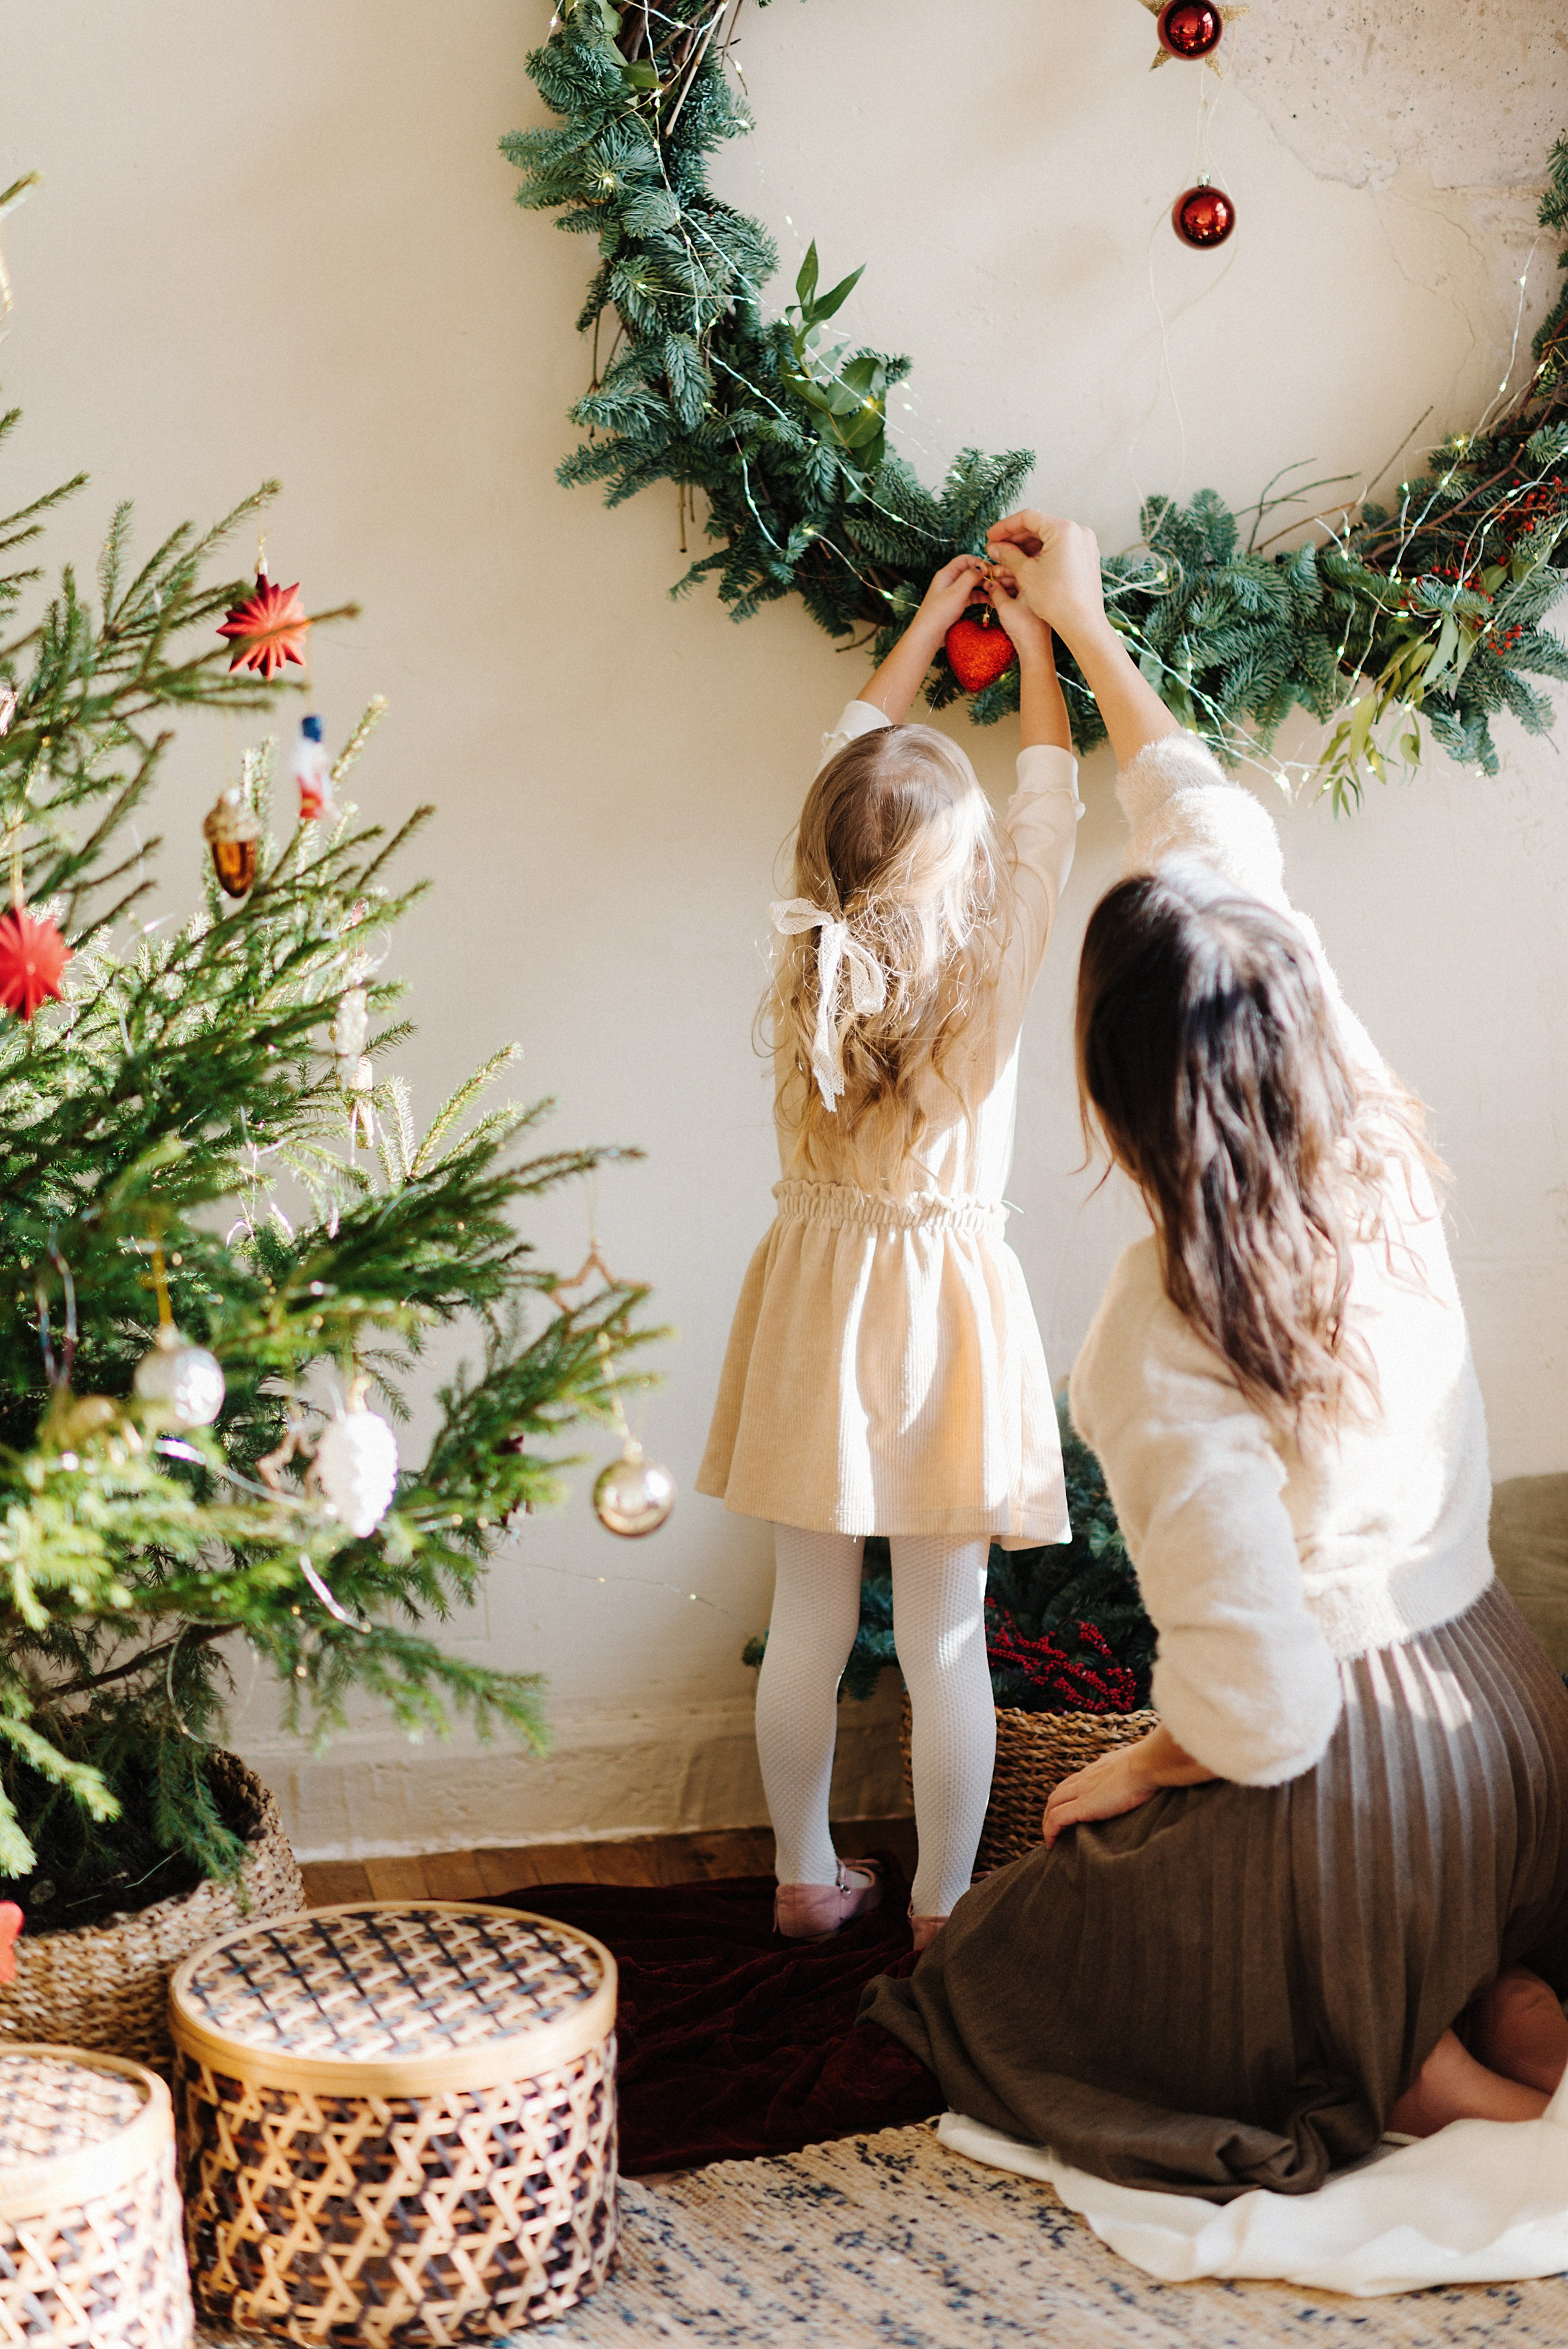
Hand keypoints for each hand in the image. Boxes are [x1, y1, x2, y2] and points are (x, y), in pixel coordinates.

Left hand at [912, 554, 987, 639]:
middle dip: (982, 574)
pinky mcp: (956, 604)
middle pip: (969, 571)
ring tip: (993, 591)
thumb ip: (970, 577)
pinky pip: (970, 596)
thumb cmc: (939, 612)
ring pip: (971, 584)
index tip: (990, 570)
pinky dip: (979, 596)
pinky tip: (987, 600)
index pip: (965, 559)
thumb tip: (981, 567)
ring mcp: (952, 593)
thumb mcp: (957, 591)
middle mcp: (949, 581)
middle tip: (995, 581)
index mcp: (947, 574)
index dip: (978, 562)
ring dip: (982, 586)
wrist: (928, 635)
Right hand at [983, 571, 1052, 664]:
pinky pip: (1021, 595)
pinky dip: (1009, 596)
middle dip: (1000, 579)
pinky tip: (996, 600)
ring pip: (1018, 586)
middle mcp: (1042, 585)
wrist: (1036, 649)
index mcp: (1037, 578)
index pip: (1017, 565)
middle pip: (1017, 575)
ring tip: (989, 594)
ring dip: (1003, 588)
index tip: (987, 573)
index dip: (999, 568)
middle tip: (986, 584)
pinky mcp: (1036, 606)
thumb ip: (995, 590)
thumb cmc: (1025, 627)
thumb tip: (989, 582)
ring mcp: (1040, 596)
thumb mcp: (1005, 606)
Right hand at [986, 512, 1105, 647]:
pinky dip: (1042, 552)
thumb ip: (1008, 554)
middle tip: (996, 547)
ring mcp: (1085, 544)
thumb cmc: (1057, 600)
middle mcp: (1079, 531)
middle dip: (1015, 537)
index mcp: (1064, 530)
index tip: (990, 536)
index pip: (1028, 518)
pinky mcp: (1086, 556)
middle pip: (1040, 526)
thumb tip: (995, 546)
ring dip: (1027, 545)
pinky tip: (1026, 562)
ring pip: (1049, 537)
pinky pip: (1060, 547)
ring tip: (1007, 556)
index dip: (1005, 526)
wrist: (1082, 624)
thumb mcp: (1026, 573)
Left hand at [1042, 1738, 1160, 1847]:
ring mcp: (1082, 1791)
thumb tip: (1149, 1781)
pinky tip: (1051, 1845)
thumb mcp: (1140, 1767)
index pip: (1076, 1781)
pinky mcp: (1083, 1806)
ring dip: (1047, 1822)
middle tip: (1054, 1827)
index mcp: (1099, 1768)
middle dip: (1052, 1809)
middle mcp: (1086, 1778)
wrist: (1149, 1765)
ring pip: (1052, 1805)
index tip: (1069, 1810)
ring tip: (1051, 1839)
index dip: (1068, 1796)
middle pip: (1058, 1793)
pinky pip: (1057, 1819)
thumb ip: (1137, 1773)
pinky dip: (1050, 1831)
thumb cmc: (1152, 1767)